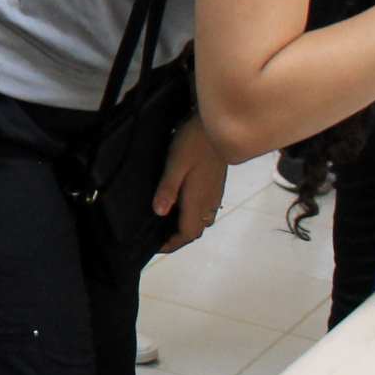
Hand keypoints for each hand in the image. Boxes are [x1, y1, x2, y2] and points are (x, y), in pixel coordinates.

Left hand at [152, 115, 227, 252]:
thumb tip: (158, 212)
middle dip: (178, 238)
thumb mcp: (175, 163)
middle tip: (157, 236)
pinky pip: (205, 209)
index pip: (187, 233)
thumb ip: (168, 188)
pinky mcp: (216, 185)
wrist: (218, 128)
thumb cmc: (193, 143)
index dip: (172, 244)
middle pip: (195, 230)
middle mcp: (208, 202)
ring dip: (186, 226)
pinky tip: (180, 205)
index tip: (155, 247)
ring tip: (165, 223)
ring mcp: (214, 194)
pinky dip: (192, 214)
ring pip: (202, 220)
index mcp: (198, 200)